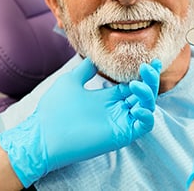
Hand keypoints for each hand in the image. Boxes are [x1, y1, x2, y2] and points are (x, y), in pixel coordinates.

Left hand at [0, 58, 160, 186]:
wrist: (43, 134)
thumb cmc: (53, 110)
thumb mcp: (71, 82)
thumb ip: (85, 70)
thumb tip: (94, 58)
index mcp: (107, 98)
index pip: (133, 85)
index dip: (144, 74)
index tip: (151, 61)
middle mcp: (117, 109)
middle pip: (144, 94)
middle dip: (150, 80)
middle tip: (149, 66)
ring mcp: (120, 122)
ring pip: (146, 108)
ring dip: (147, 94)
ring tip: (136, 84)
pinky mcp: (121, 135)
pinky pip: (143, 126)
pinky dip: (146, 116)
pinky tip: (137, 107)